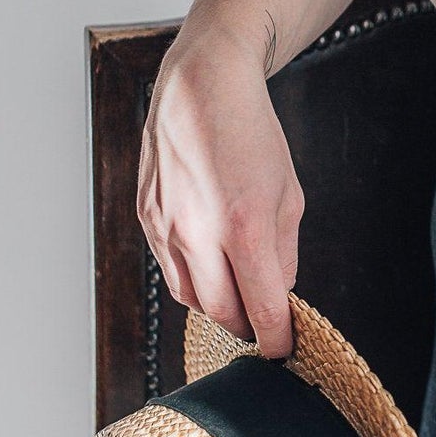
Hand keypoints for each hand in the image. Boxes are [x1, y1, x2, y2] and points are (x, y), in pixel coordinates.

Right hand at [137, 37, 303, 358]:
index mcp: (244, 227)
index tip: (286, 349)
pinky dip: (194, 280)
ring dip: (218, 307)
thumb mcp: (289, 195)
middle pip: (222, 315)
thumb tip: (276, 296)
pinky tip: (212, 268)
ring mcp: (166, 228)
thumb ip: (283, 253)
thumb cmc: (253, 135)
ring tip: (240, 296)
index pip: (261, 310)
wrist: (202, 87)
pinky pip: (171, 270)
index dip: (277, 339)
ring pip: (191, 299)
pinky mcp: (146, 218)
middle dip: (248, 327)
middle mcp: (198, 233)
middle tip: (266, 325)